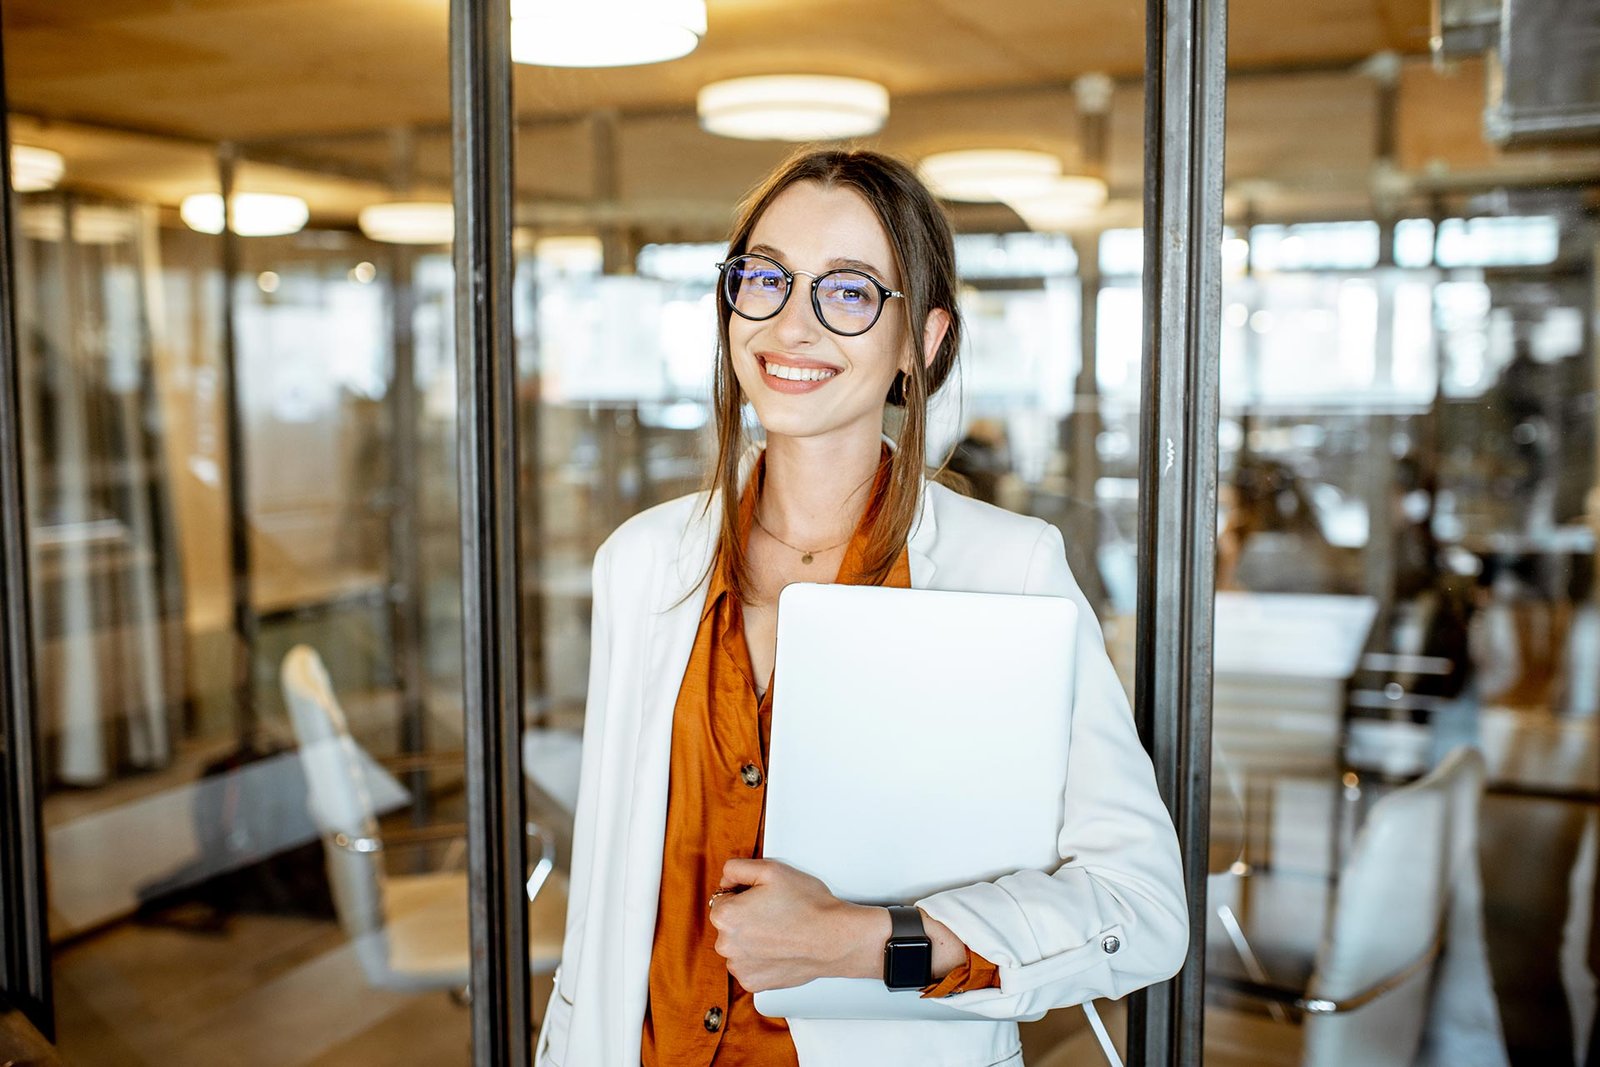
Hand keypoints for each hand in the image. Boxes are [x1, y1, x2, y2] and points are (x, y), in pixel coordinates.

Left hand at [708, 858, 886, 991]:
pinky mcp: (752, 983)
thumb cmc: (807, 905)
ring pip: (738, 946)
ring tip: (779, 932)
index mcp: (725, 915)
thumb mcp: (770, 869)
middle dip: (745, 917)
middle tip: (774, 913)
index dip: (744, 894)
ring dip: (751, 939)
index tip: (763, 898)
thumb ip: (737, 868)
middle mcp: (726, 945)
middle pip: (728, 924)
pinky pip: (749, 966)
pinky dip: (760, 959)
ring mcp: (739, 967)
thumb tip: (726, 880)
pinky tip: (779, 949)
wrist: (833, 939)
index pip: (722, 898)